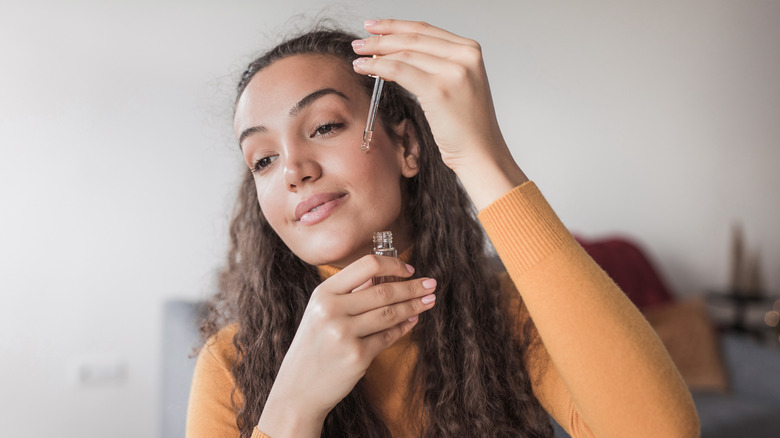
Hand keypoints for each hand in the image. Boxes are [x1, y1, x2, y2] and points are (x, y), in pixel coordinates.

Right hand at [257, 255, 436, 435]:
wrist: (298, 389)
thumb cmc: (314, 346)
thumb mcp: (320, 312)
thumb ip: (349, 293)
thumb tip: (385, 275)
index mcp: (323, 293)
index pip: (366, 265)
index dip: (393, 264)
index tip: (409, 269)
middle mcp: (332, 310)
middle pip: (383, 290)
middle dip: (412, 287)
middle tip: (431, 284)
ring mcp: (344, 334)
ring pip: (390, 313)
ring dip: (414, 306)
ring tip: (429, 301)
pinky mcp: (357, 356)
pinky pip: (388, 336)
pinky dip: (404, 327)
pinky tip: (413, 321)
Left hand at [351, 19, 527, 209]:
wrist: (481, 153)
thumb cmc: (468, 126)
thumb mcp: (457, 85)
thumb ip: (437, 65)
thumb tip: (398, 54)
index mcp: (470, 51)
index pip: (426, 30)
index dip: (396, 26)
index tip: (375, 27)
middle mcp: (465, 56)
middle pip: (413, 38)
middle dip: (381, 38)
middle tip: (360, 42)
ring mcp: (454, 71)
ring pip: (404, 53)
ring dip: (376, 53)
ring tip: (358, 56)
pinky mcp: (439, 90)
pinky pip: (399, 71)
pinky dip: (378, 68)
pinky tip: (364, 68)